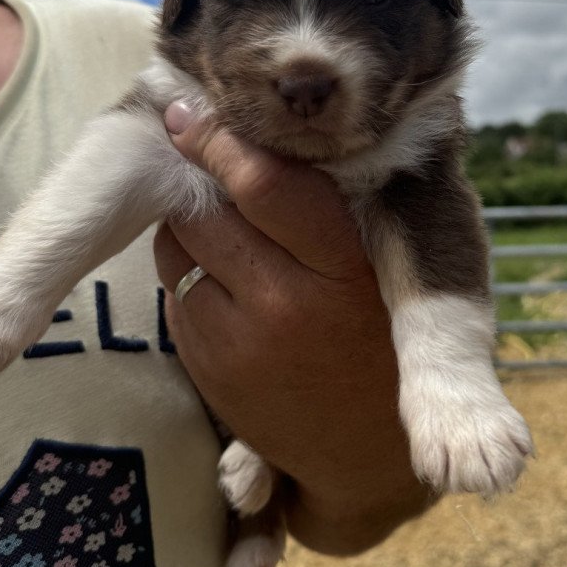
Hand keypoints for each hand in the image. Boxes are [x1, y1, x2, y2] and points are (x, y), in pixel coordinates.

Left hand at [154, 108, 433, 553]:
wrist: (367, 452)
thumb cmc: (384, 335)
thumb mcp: (391, 270)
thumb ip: (344, 206)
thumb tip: (275, 129)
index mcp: (344, 268)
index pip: (267, 185)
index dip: (223, 142)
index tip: (195, 114)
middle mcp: (287, 303)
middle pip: (207, 209)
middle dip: (199, 179)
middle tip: (205, 159)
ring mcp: (239, 341)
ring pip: (178, 246)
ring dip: (190, 223)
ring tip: (226, 225)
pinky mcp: (207, 367)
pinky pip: (175, 291)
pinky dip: (189, 270)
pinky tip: (225, 276)